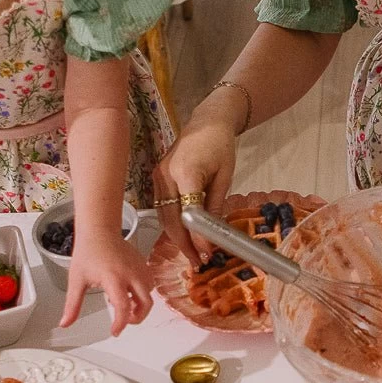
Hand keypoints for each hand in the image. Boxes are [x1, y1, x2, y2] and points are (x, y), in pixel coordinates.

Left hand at [60, 233, 153, 336]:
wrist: (99, 231)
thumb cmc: (89, 251)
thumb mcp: (76, 280)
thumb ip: (72, 305)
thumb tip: (65, 322)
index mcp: (113, 278)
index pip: (123, 307)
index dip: (121, 323)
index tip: (115, 331)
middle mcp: (130, 274)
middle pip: (145, 303)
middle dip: (138, 317)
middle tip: (126, 320)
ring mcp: (139, 268)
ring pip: (149, 293)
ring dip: (140, 304)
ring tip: (125, 303)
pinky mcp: (143, 264)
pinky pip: (149, 283)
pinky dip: (143, 292)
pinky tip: (129, 291)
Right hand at [152, 113, 236, 263]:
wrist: (207, 120)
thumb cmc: (220, 145)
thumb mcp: (225, 176)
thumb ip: (215, 205)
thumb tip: (212, 236)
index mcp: (186, 173)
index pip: (188, 214)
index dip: (196, 237)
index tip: (206, 253)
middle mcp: (166, 176)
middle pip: (170, 219)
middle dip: (183, 244)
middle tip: (198, 262)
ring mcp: (157, 176)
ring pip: (163, 216)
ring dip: (176, 237)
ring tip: (192, 254)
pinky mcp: (156, 176)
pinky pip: (161, 207)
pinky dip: (171, 224)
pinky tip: (183, 236)